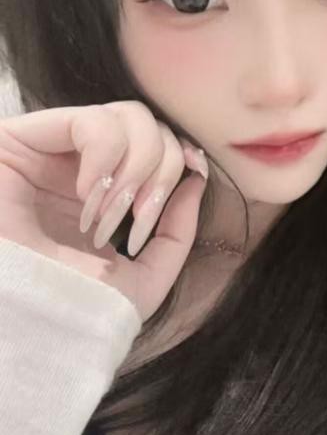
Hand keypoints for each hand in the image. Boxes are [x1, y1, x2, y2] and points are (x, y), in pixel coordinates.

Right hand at [0, 101, 208, 322]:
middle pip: (152, 127)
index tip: (196, 175)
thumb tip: (196, 178)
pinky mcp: (22, 139)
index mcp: (108, 193)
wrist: (28, 318)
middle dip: (161, 174)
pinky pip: (92, 120)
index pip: (161, 147)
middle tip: (136, 222)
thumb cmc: (78, 304)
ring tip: (106, 215)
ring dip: (134, 171)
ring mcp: (53, 149)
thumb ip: (177, 233)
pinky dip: (104, 159)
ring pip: (129, 116)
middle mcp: (81, 165)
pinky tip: (85, 195)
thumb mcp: (145, 280)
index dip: (182, 159)